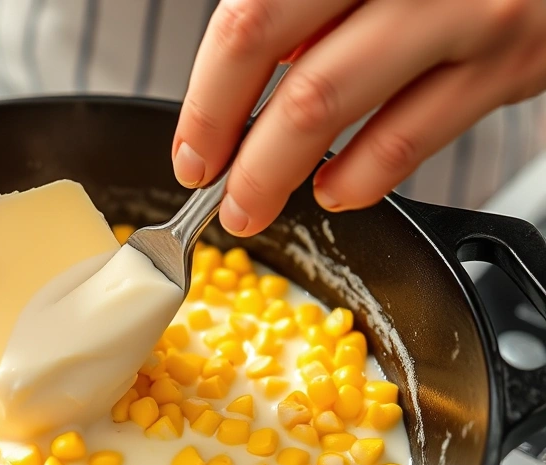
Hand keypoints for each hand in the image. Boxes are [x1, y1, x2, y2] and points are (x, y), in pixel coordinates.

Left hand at [173, 0, 545, 235]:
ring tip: (253, 205)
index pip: (250, 24)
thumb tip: (259, 62)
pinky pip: (415, 139)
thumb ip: (308, 3)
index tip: (193, 150)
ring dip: (280, 177)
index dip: (208, 102)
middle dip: (242, 159)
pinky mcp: (510, 64)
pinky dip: (361, 179)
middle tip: (215, 194)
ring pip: (341, 113)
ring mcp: (468, 18)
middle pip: (296, 83)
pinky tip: (334, 191)